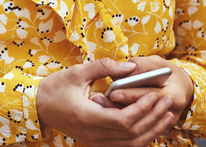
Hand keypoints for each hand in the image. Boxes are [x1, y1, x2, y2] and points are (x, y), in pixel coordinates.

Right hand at [36, 58, 176, 145]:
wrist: (38, 106)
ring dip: (151, 131)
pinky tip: (151, 126)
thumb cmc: (55, 88)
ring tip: (166, 116)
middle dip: (153, 119)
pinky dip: (140, 137)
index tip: (153, 96)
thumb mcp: (77, 72)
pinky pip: (123, 145)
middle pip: (131, 135)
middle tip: (168, 103)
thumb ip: (105, 67)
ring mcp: (94, 141)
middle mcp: (92, 134)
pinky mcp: (96, 142)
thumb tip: (131, 66)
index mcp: (87, 117)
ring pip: (131, 144)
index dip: (141, 110)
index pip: (123, 121)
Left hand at [99, 55, 193, 128]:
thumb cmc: (169, 73)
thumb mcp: (158, 63)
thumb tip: (126, 67)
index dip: (129, 94)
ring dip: (116, 115)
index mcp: (173, 95)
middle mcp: (170, 113)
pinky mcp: (155, 130)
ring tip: (99, 103)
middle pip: (139, 114)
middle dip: (117, 106)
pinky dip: (120, 123)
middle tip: (98, 99)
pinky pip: (136, 131)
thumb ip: (142, 64)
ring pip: (136, 126)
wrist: (182, 89)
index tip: (112, 92)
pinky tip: (105, 111)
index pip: (148, 96)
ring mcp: (163, 125)